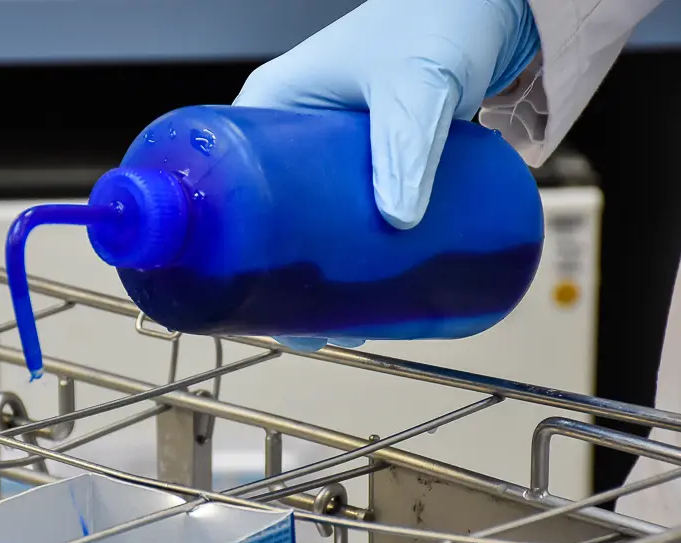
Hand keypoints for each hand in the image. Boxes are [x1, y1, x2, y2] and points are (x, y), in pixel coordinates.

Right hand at [236, 0, 539, 351]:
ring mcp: (337, 159)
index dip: (227, 240)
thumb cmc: (442, 18)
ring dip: (322, 279)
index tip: (243, 287)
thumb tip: (398, 223)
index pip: (225, 181)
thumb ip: (406, 148)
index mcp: (273, 107)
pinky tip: (370, 297)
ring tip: (342, 323)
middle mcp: (296, 137)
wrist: (505, 6)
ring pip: (313, 230)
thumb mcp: (415, 86)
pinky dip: (357, 263)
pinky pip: (353, 225)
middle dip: (283, 276)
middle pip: (270, 221)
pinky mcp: (379, 171)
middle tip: (304, 321)